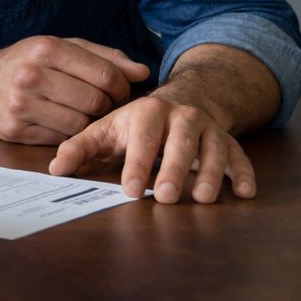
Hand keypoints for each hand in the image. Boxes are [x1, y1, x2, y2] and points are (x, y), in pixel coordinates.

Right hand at [0, 36, 149, 143]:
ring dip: (88, 121)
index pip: (105, 74)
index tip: (118, 90)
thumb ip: (103, 57)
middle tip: (101, 103)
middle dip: (106, 105)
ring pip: (80, 123)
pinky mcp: (14, 129)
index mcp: (45, 48)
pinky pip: (60, 138)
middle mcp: (31, 75)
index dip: (121, 86)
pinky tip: (59, 120)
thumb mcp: (61, 48)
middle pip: (95, 101)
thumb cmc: (25, 63)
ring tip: (80, 111)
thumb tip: (142, 73)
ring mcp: (20, 104)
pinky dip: (67, 132)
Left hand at [48, 92, 256, 203]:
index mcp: (147, 112)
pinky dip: (244, 173)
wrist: (179, 102)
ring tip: (204, 198)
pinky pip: (240, 156)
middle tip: (165, 196)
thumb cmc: (135, 126)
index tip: (130, 189)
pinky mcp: (228, 141)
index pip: (142, 138)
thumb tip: (55, 169)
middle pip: (179, 143)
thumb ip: (79, 148)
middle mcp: (182, 117)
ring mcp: (208, 128)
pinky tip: (245, 193)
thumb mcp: (105, 131)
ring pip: (213, 149)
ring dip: (211, 174)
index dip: (136, 164)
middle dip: (173, 169)